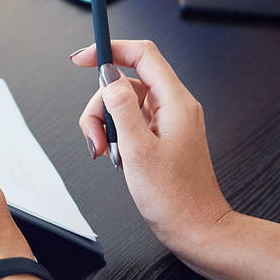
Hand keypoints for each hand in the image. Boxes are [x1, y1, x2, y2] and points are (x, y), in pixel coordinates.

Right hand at [70, 40, 230, 256]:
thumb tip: (108, 74)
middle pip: (125, 83)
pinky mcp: (162, 138)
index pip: (142, 55)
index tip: (82, 58)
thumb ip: (121, 107)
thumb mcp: (138, 150)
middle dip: (101, 107)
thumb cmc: (175, 198)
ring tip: (108, 155)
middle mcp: (174, 107)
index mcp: (175, 102)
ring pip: (124, 105)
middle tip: (95, 138)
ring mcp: (168, 122)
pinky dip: (117, 137)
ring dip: (107, 127)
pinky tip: (118, 159)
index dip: (110, 50)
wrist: (197, 230)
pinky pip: (131, 123)